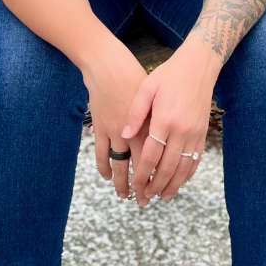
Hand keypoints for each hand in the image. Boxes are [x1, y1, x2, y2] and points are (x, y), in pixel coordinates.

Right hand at [83, 41, 150, 199]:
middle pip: (141, 167)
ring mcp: (115, 130)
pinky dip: (104, 166)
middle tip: (144, 201)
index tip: (160, 192)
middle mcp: (135, 131)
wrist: (108, 64)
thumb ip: (159, 120)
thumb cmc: (135, 76)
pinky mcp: (100, 127)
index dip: (159, 178)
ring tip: (125, 195)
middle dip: (143, 187)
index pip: (159, 159)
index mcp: (153, 124)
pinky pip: (101, 153)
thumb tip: (164, 141)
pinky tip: (107, 176)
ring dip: (122, 182)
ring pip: (120, 164)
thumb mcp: (155, 95)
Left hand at [121, 36, 221, 205]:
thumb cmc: (169, 75)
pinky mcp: (203, 132)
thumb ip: (135, 113)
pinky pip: (196, 159)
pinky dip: (188, 173)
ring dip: (174, 185)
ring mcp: (195, 132)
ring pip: (184, 167)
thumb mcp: (147, 88)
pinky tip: (180, 182)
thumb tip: (125, 135)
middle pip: (168, 167)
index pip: (151, 155)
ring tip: (163, 197)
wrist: (199, 66)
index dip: (142, 174)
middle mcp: (182, 130)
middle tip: (146, 198)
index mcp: (165, 120)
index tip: (135, 186)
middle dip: (156, 185)